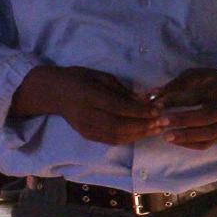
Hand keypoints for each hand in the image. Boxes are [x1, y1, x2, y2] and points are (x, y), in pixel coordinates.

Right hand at [11, 65, 165, 145]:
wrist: (53, 92)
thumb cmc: (79, 78)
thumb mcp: (101, 76)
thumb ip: (121, 89)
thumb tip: (143, 100)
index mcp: (90, 96)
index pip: (119, 107)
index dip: (140, 111)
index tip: (158, 110)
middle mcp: (87, 115)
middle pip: (119, 126)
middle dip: (143, 126)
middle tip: (162, 122)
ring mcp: (86, 128)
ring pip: (116, 137)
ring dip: (139, 135)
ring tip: (156, 129)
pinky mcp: (87, 136)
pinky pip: (110, 141)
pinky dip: (128, 138)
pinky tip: (141, 133)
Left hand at [154, 68, 216, 149]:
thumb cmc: (210, 80)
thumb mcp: (195, 75)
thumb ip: (175, 85)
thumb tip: (151, 96)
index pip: (194, 95)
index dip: (174, 101)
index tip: (155, 105)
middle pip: (205, 116)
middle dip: (182, 120)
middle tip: (160, 122)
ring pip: (209, 133)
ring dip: (186, 136)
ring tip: (166, 136)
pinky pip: (209, 143)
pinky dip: (191, 144)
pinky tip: (176, 141)